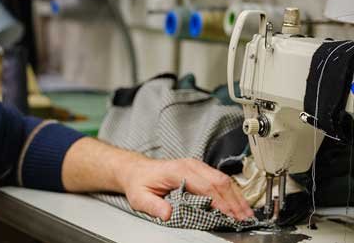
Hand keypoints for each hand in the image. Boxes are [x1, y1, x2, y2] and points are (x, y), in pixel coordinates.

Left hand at [121, 158, 252, 221]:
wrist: (137, 170)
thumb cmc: (140, 183)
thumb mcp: (140, 197)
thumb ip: (153, 206)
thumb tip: (167, 214)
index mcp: (178, 170)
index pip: (206, 186)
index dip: (220, 202)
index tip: (230, 216)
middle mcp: (190, 165)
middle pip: (219, 181)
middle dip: (234, 201)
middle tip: (244, 219)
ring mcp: (197, 166)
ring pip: (223, 180)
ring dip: (236, 197)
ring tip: (246, 214)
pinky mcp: (201, 170)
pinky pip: (220, 180)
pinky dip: (232, 193)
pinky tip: (238, 206)